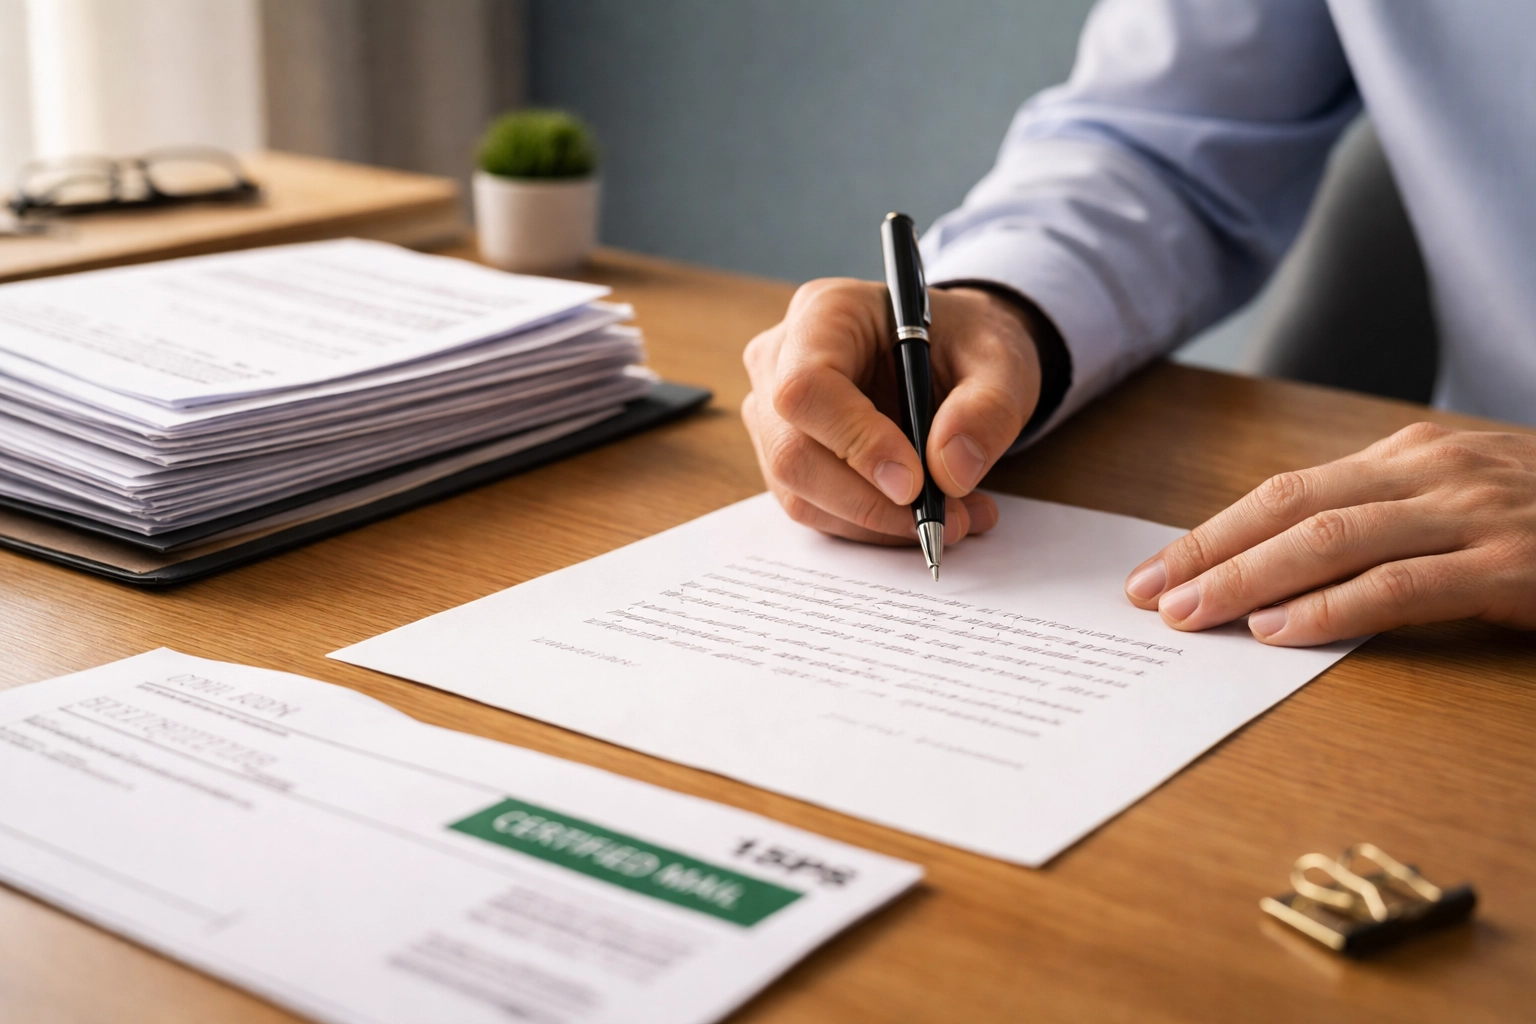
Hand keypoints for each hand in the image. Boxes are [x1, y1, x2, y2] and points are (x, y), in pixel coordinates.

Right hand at [742, 278, 1041, 544]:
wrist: (955, 356)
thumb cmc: (967, 345)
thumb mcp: (1002, 362)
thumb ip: (987, 409)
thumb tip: (951, 472)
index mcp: (824, 312)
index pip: (806, 387)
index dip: (855, 442)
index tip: (915, 483)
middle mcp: (780, 361)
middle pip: (793, 452)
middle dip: (871, 502)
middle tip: (946, 519)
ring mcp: (774, 415)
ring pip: (801, 493)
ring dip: (879, 523)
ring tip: (956, 517)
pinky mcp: (789, 458)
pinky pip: (816, 510)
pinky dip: (874, 527)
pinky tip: (930, 514)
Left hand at [1124, 422, 1535, 644]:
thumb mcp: (1461, 503)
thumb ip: (1382, 523)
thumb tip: (1279, 570)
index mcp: (1410, 456)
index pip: (1284, 491)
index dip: (1211, 533)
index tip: (1153, 570)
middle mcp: (1432, 471)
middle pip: (1289, 509)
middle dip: (1207, 554)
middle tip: (1146, 596)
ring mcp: (1474, 513)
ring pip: (1330, 540)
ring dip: (1248, 581)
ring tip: (1191, 616)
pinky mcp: (1513, 565)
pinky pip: (1403, 587)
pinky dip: (1332, 610)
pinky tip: (1281, 633)